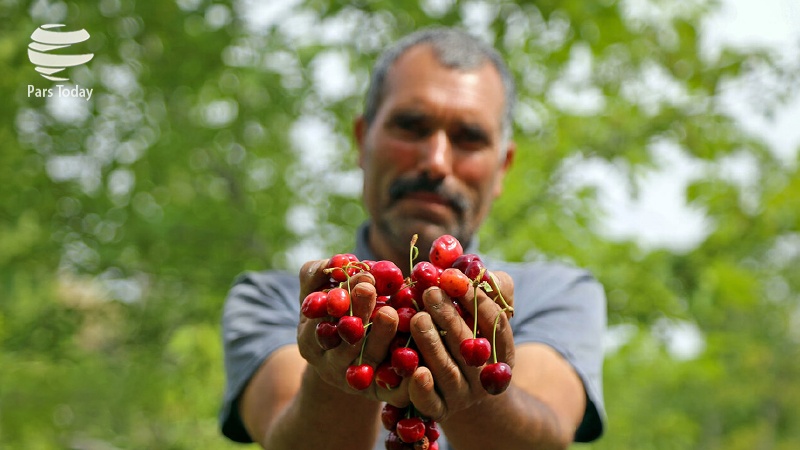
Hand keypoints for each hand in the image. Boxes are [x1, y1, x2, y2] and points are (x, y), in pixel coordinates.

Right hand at [296, 259, 411, 406]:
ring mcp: (356, 381)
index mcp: (311, 341)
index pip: (318, 323)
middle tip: (369, 287)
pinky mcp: (381, 394)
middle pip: (345, 342)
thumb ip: (316, 274)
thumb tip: (334, 262)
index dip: (338, 299)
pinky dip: (406, 375)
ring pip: (370, 359)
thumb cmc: (335, 314)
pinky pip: (394, 389)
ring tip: (392, 311)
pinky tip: (419, 354)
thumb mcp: (317, 295)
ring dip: (381, 336)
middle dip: (358, 314)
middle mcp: (331, 365)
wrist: (349, 359)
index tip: (359, 276)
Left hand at [406, 271, 515, 421]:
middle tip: (430, 293)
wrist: (456, 386)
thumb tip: (485, 273)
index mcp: (502, 351)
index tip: (458, 280)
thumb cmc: (467, 335)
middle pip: (469, 347)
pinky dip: (423, 389)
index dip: (479, 302)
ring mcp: (462, 396)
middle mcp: (485, 377)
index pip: (496, 325)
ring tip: (416, 318)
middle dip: (450, 318)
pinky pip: (431, 403)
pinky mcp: (439, 410)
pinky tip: (416, 370)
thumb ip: (491, 291)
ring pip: (448, 372)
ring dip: (433, 344)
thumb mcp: (483, 313)